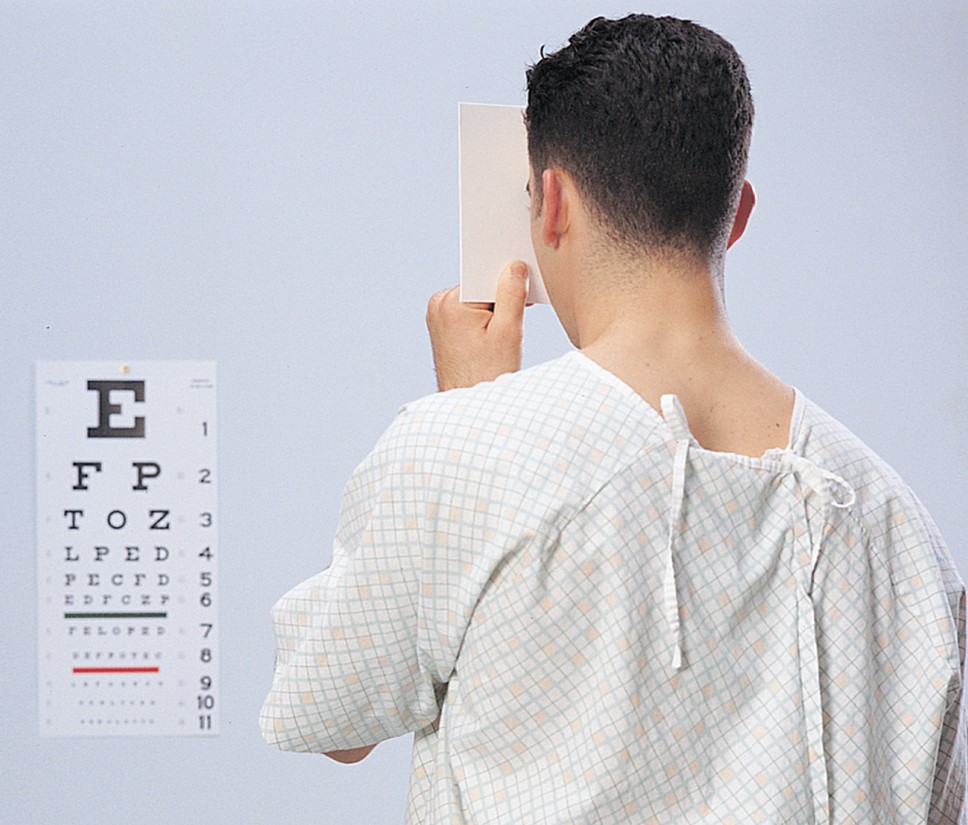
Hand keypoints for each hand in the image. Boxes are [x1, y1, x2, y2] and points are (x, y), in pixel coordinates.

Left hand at [426, 261, 528, 390]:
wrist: (469, 407)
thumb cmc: (487, 375)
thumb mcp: (507, 332)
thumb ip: (512, 294)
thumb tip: (515, 266)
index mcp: (451, 302)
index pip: (486, 277)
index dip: (508, 285)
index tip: (523, 299)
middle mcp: (438, 305)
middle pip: (481, 288)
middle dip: (501, 301)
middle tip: (508, 329)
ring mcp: (437, 316)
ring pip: (477, 301)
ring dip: (494, 313)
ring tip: (496, 341)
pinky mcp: (442, 327)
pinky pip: (470, 313)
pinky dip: (484, 322)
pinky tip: (489, 342)